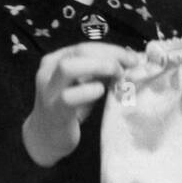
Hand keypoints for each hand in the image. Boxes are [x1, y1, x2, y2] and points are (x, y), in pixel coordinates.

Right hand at [22, 43, 140, 166]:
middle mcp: (49, 70)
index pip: (85, 46)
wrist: (48, 136)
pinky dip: (89, 91)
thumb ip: (101, 72)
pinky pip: (69, 97)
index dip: (112, 50)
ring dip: (99, 67)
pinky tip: (101, 91)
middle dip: (109, 56)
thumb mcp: (85, 85)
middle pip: (80, 51)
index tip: (133, 58)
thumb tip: (128, 62)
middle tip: (128, 68)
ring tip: (117, 77)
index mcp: (57, 59)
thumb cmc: (71, 108)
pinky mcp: (54, 110)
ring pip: (69, 67)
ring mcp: (49, 90)